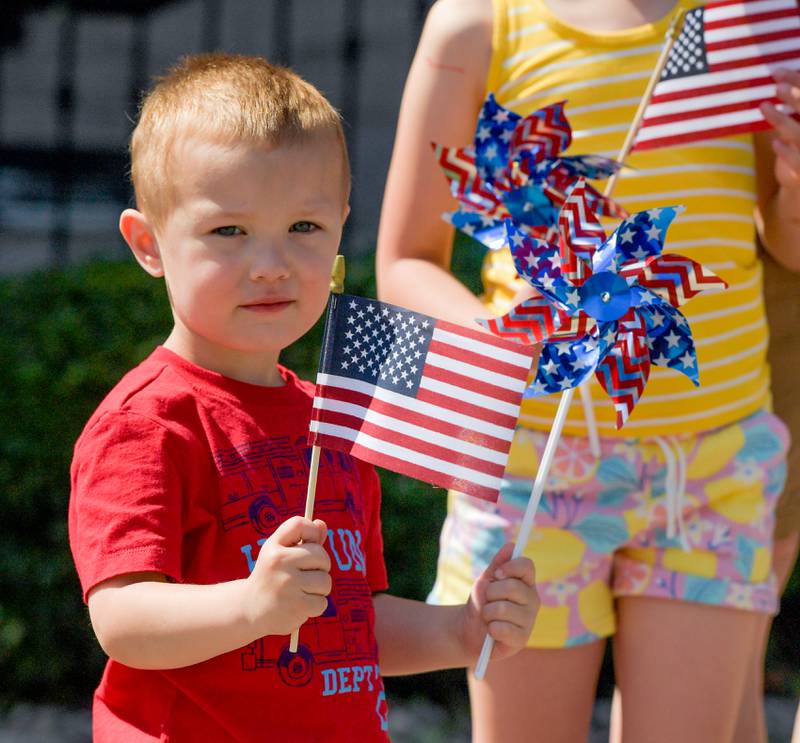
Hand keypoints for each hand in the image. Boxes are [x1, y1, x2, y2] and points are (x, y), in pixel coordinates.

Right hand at [242, 516, 331, 635]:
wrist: (249, 610)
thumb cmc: (272, 576)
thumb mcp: (280, 553)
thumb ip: (303, 539)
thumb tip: (322, 524)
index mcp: (273, 547)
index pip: (300, 524)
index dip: (312, 531)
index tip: (310, 543)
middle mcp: (279, 562)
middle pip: (321, 555)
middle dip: (321, 566)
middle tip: (306, 574)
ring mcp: (288, 584)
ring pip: (325, 580)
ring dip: (319, 589)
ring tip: (301, 591)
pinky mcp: (296, 606)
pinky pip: (322, 602)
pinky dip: (315, 606)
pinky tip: (299, 605)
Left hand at [459, 542, 538, 661]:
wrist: (469, 630)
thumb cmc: (480, 602)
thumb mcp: (485, 581)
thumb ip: (497, 564)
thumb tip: (511, 545)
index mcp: (525, 583)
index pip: (527, 565)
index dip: (510, 567)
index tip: (496, 574)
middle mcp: (532, 600)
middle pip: (512, 587)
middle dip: (491, 593)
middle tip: (488, 601)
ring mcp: (529, 620)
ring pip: (503, 608)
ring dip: (487, 612)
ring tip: (489, 617)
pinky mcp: (522, 639)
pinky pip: (502, 628)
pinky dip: (490, 629)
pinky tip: (493, 632)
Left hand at [761, 68, 799, 191]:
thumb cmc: (798, 147)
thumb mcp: (796, 122)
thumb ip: (792, 105)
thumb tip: (777, 79)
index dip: (798, 80)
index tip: (778, 72)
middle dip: (796, 96)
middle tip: (777, 85)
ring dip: (782, 120)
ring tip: (764, 106)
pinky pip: (797, 161)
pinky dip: (786, 152)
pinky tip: (775, 143)